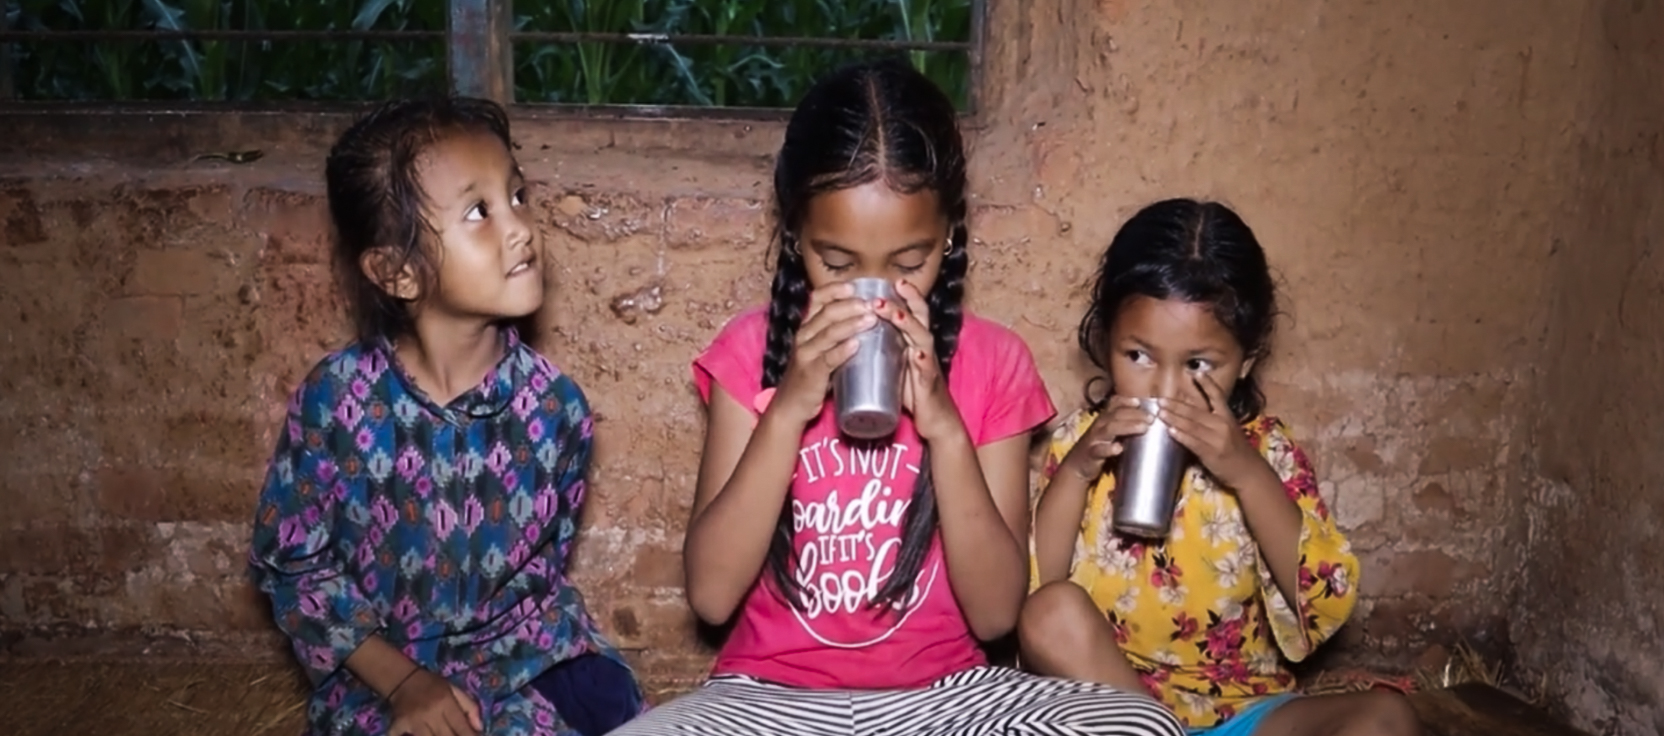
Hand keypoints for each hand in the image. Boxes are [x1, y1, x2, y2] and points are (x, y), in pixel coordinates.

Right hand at [386, 668, 483, 735]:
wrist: (402, 679)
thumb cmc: (432, 686)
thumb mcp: (454, 690)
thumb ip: (470, 707)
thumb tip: (479, 728)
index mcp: (445, 702)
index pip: (461, 726)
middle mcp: (430, 712)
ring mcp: (413, 720)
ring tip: (441, 733)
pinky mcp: (397, 725)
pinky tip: (413, 734)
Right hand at [771, 282, 878, 424]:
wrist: (791, 405)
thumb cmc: (813, 375)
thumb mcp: (822, 349)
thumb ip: (839, 335)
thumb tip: (870, 320)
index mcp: (807, 326)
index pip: (817, 298)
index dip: (835, 289)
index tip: (855, 286)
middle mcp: (803, 336)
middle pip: (826, 312)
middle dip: (850, 305)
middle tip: (872, 304)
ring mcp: (806, 354)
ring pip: (828, 333)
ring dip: (851, 324)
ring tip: (871, 319)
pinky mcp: (811, 373)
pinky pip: (828, 359)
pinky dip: (842, 350)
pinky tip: (857, 345)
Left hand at [886, 280, 963, 440]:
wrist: (935, 419)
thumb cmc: (914, 389)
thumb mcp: (897, 361)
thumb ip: (884, 346)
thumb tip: (857, 331)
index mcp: (915, 340)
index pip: (912, 310)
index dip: (905, 294)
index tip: (891, 278)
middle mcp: (924, 347)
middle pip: (919, 317)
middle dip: (907, 300)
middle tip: (891, 287)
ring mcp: (928, 364)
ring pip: (922, 338)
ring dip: (909, 324)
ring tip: (894, 314)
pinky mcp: (928, 384)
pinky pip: (926, 370)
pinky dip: (922, 360)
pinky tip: (915, 354)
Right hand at [1058, 397, 1154, 480]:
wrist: (1077, 466)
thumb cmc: (1099, 447)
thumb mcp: (1109, 433)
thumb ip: (1123, 426)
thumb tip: (1147, 422)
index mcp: (1104, 419)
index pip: (1114, 404)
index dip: (1126, 401)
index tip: (1140, 402)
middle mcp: (1099, 426)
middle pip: (1117, 414)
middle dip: (1135, 414)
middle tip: (1152, 418)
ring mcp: (1094, 439)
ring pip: (1110, 429)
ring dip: (1128, 426)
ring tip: (1143, 428)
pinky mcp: (1091, 454)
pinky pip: (1099, 450)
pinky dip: (1109, 449)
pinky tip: (1119, 448)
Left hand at [1156, 373, 1266, 487]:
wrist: (1248, 471)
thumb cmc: (1235, 449)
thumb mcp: (1229, 429)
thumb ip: (1213, 418)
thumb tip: (1189, 408)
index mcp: (1227, 416)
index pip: (1217, 396)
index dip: (1207, 384)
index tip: (1196, 373)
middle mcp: (1222, 424)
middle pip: (1196, 412)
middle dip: (1176, 405)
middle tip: (1160, 399)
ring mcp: (1217, 439)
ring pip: (1192, 426)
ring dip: (1174, 418)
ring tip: (1160, 412)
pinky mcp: (1211, 453)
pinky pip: (1193, 443)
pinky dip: (1181, 436)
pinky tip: (1170, 431)